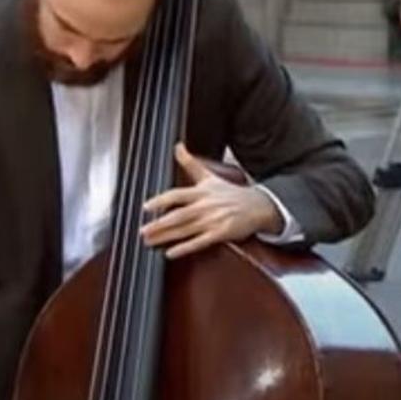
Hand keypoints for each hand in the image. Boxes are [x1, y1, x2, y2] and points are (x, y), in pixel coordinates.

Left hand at [140, 143, 283, 258]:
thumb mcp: (210, 176)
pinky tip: (171, 253)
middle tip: (142, 230)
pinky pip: (200, 242)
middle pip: (179, 215)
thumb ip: (191, 163)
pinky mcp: (221, 233)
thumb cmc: (231, 193)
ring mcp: (213, 220)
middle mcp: (206, 205)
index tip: (146, 207)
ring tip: (149, 241)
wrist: (258, 206)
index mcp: (202, 191)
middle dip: (159, 223)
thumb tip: (178, 146)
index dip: (161, 200)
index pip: (178, 194)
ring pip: (186, 229)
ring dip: (166, 236)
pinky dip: (184, 248)